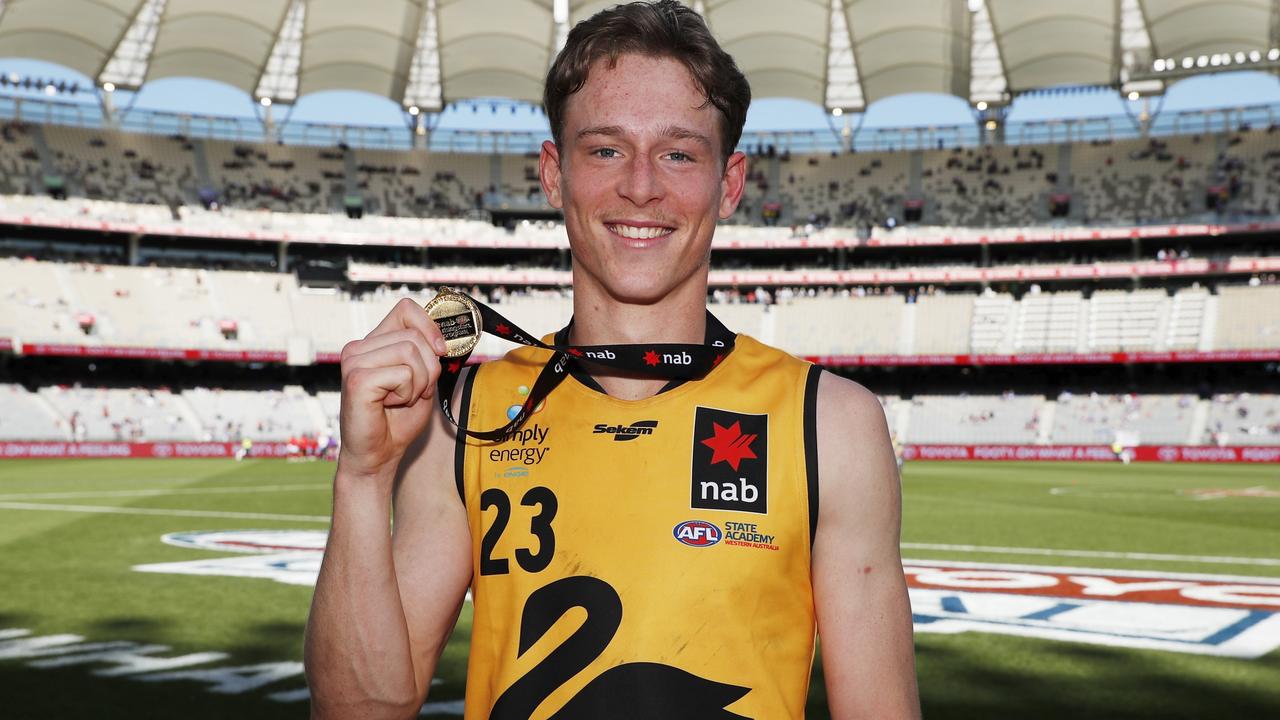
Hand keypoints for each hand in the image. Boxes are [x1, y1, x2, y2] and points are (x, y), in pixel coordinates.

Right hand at [337, 298, 448, 480]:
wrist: (378, 454)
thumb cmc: (397, 419)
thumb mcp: (422, 379)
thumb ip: (429, 354)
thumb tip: (448, 334)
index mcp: (373, 342)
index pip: (406, 309)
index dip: (430, 326)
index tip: (440, 351)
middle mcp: (359, 347)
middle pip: (415, 335)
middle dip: (428, 368)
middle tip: (414, 392)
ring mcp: (354, 361)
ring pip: (411, 352)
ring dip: (418, 383)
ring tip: (401, 399)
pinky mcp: (357, 379)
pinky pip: (404, 374)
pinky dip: (407, 394)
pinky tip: (389, 405)